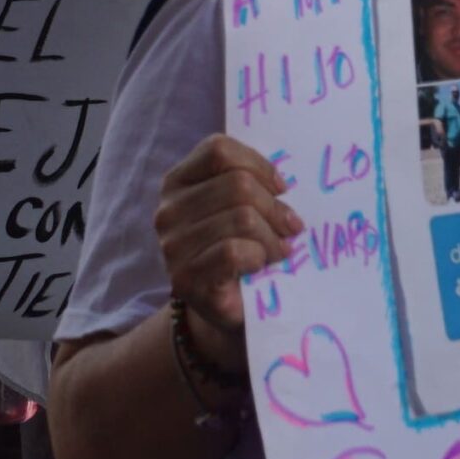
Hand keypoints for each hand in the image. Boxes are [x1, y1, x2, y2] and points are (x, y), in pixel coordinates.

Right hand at [155, 136, 299, 359]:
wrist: (230, 309)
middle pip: (238, 184)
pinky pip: (235, 251)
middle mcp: (168, 211)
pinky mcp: (185, 279)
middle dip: (275, 207)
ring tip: (280, 250)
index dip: (259, 165)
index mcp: (178, 182)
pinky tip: (262, 265)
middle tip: (291, 227)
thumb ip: (253, 183)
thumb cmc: (242, 250)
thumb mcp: (243, 206)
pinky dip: (259, 256)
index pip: (219, 150)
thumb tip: (284, 180)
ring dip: (273, 237)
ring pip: (242, 217)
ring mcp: (173, 246)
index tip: (281, 188)